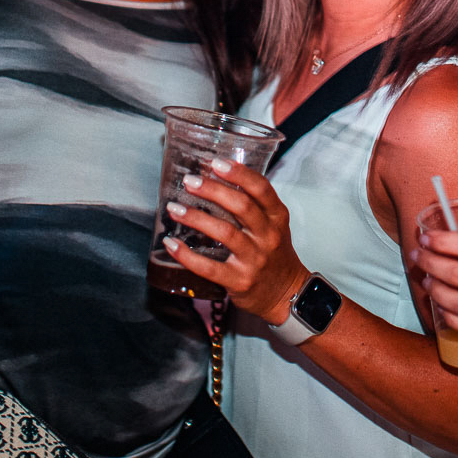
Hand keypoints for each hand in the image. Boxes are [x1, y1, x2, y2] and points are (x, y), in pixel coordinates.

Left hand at [162, 160, 309, 324]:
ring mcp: (255, 259)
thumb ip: (252, 204)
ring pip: (225, 233)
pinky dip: (187, 255)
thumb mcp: (273, 225)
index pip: (262, 189)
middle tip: (190, 181)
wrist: (286, 294)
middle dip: (213, 190)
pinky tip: (172, 244)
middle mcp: (268, 236)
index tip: (216, 163)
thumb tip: (214, 177)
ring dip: (196, 218)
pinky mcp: (240, 281)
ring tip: (175, 208)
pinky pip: (210, 267)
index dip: (239, 174)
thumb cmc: (274, 253)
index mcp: (277, 217)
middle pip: (241, 206)